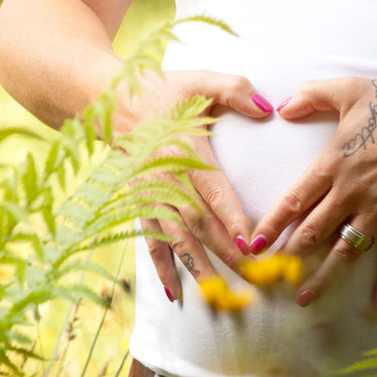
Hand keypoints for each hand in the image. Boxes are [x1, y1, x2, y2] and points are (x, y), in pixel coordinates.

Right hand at [131, 69, 274, 301]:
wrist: (108, 101)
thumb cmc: (162, 91)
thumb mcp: (200, 81)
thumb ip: (236, 90)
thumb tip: (269, 109)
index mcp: (184, 150)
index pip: (213, 191)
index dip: (232, 218)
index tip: (251, 242)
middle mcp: (166, 179)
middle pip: (199, 223)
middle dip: (226, 253)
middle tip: (254, 278)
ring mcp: (150, 196)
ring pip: (177, 239)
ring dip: (199, 268)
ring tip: (221, 295)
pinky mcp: (139, 205)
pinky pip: (151, 242)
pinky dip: (161, 269)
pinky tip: (174, 295)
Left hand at [248, 77, 376, 313]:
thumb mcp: (350, 89)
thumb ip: (312, 95)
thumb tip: (282, 106)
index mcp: (333, 164)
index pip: (294, 201)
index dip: (271, 225)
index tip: (253, 246)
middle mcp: (352, 193)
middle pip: (313, 232)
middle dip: (289, 256)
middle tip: (270, 277)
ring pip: (345, 251)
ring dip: (323, 277)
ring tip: (304, 298)